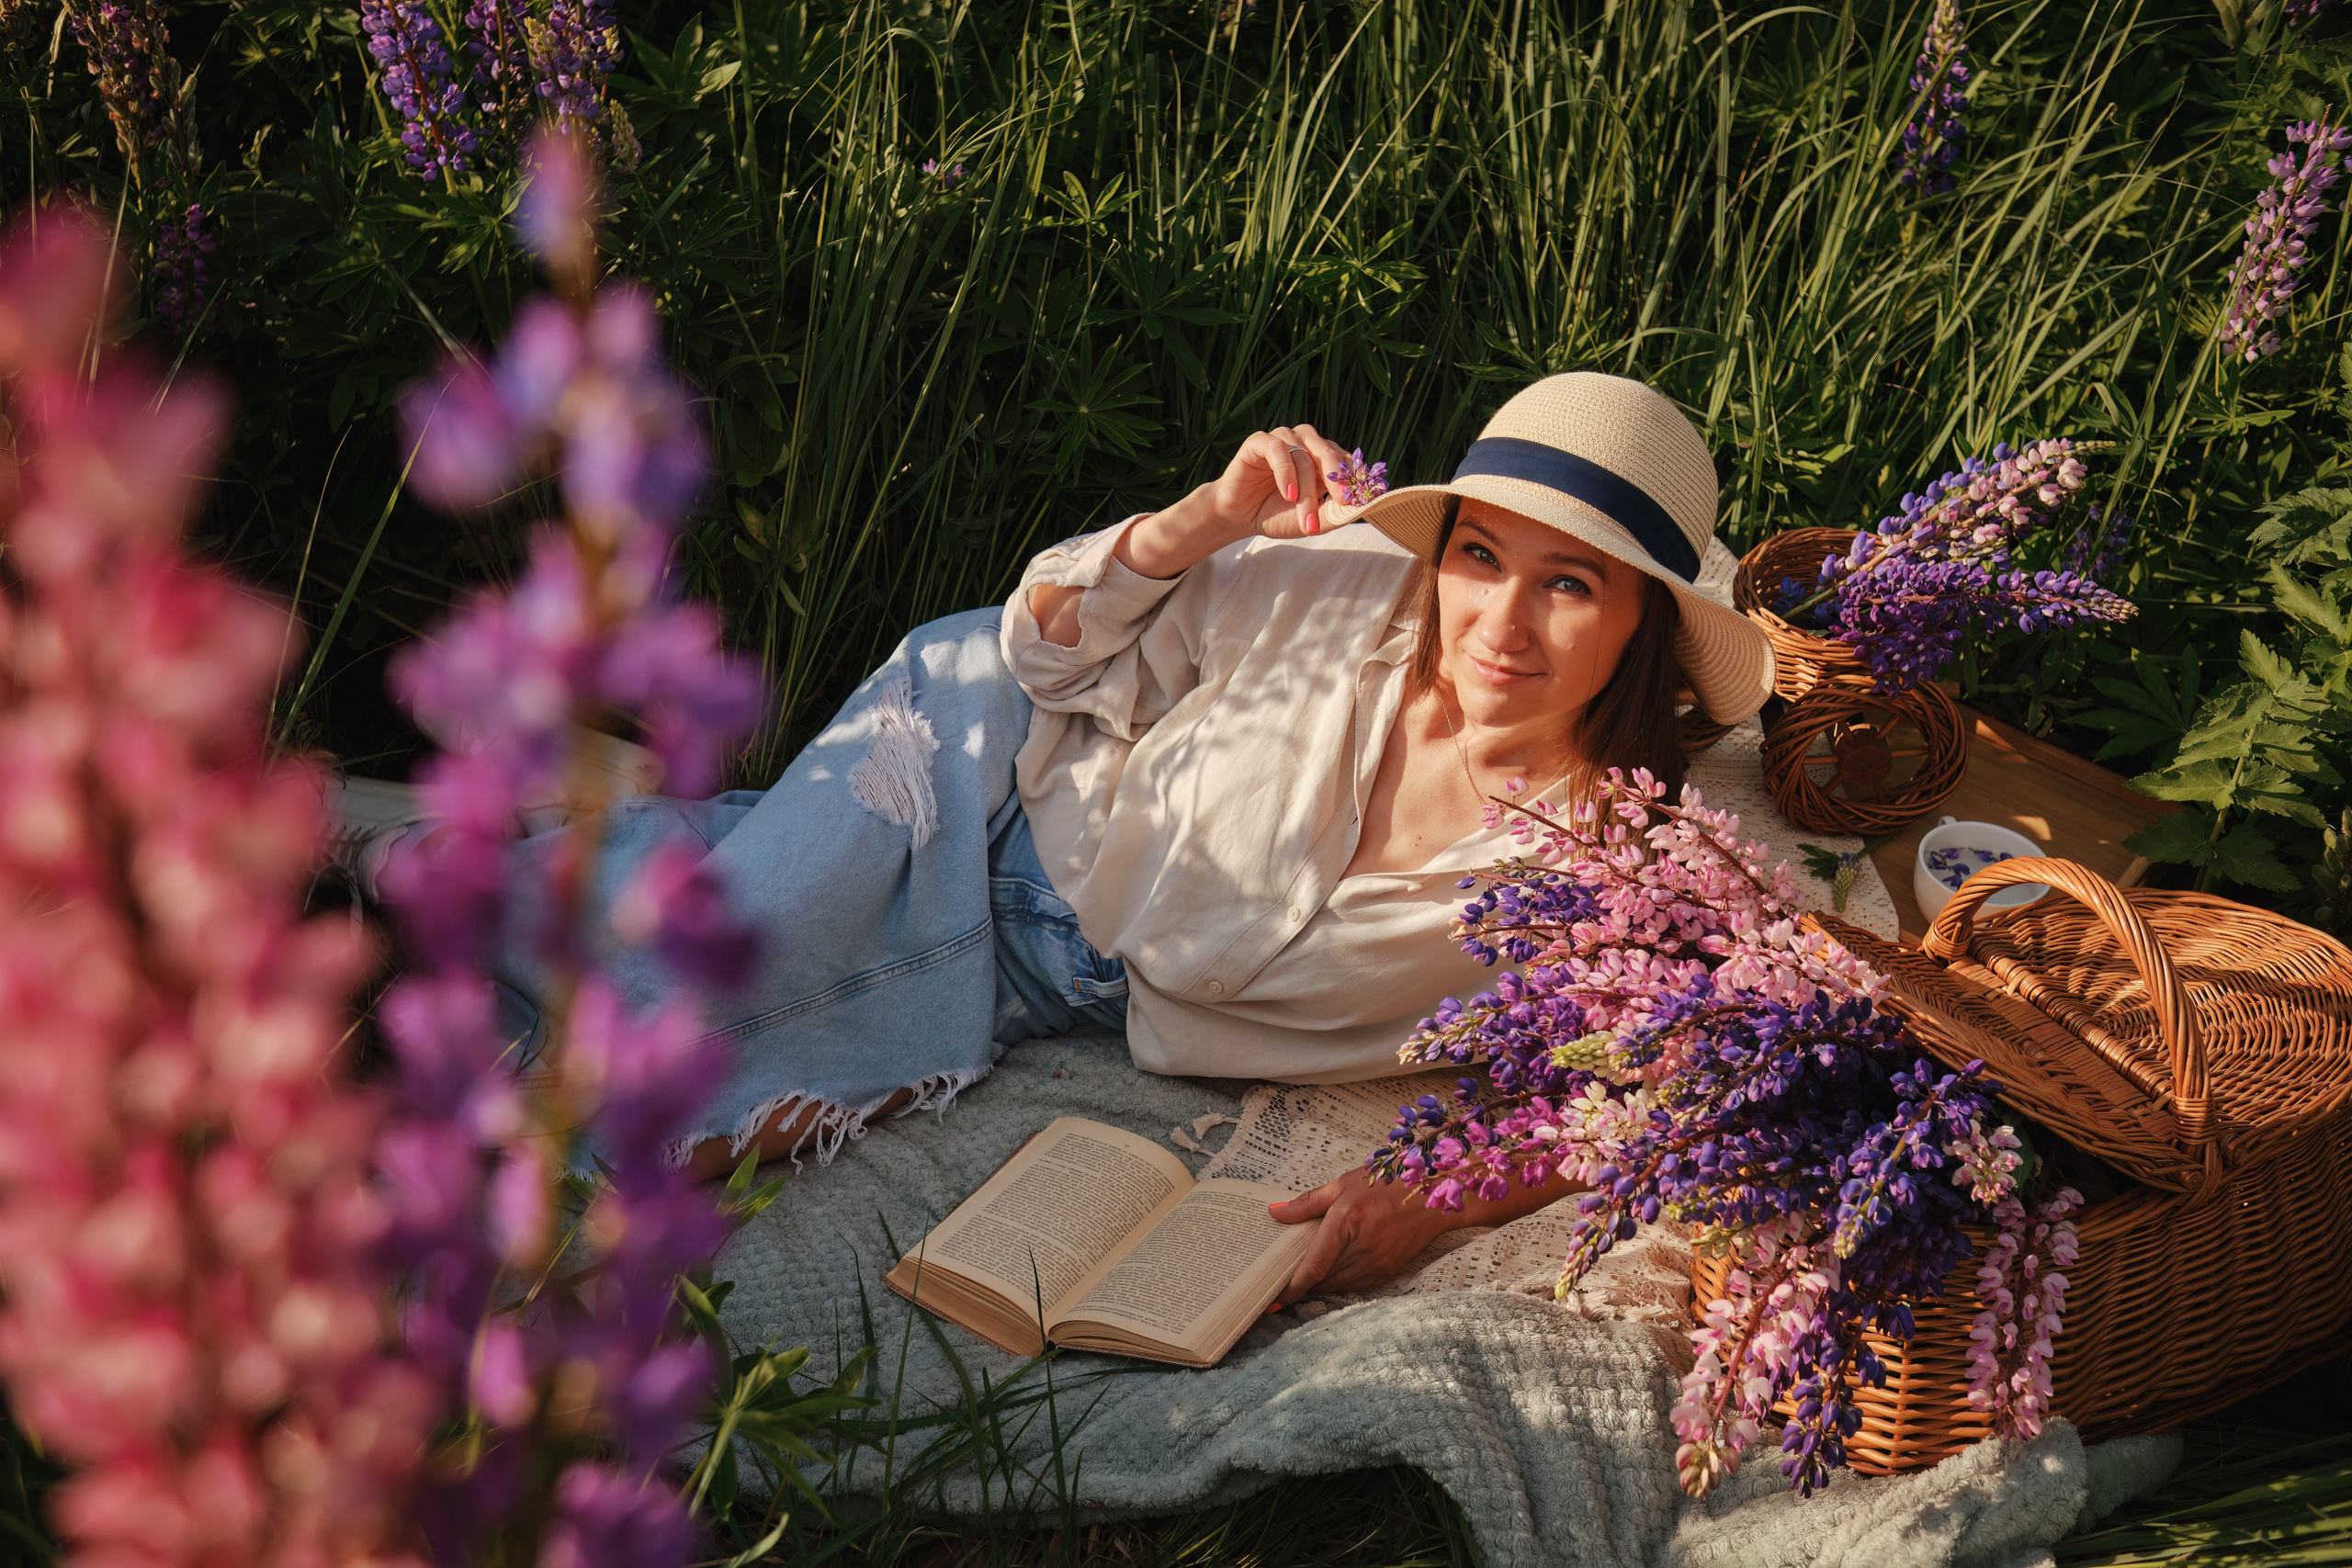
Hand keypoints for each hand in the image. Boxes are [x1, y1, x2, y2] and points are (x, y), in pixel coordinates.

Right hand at [1202, 423, 1361, 540]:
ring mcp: (1283, 440)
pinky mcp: (1259, 441)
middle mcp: (1305, 444)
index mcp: (1322, 458)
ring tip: (1306, 517)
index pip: (1345, 460)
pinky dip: (1286, 472)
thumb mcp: (1311, 520)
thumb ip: (1334, 513)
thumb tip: (1360, 508)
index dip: (1354, 477)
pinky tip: (1288, 494)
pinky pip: (1277, 449)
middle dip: (1337, 479)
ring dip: (1306, 489)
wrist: (1240, 517)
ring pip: (1303, 456)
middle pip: (1328, 453)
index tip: (1361, 499)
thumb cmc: (1276, 515)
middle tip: (1344, 501)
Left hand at [1267, 1173, 1454, 1304]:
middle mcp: (1362, 1248)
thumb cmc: (1388, 1181)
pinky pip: (1354, 1285)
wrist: (1433, 1193)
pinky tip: (1330, 1272)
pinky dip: (1338, 1282)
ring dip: (1318, 1285)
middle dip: (1300, 1285)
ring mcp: (1377, 1263)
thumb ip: (1308, 1202)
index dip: (1291, 1287)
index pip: (1313, 1266)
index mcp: (1346, 1221)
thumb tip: (1276, 1212)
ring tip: (1301, 1277)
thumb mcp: (1344, 1184)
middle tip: (1280, 1282)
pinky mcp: (1387, 1271)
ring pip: (1336, 1286)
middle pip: (1321, 1280)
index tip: (1272, 1299)